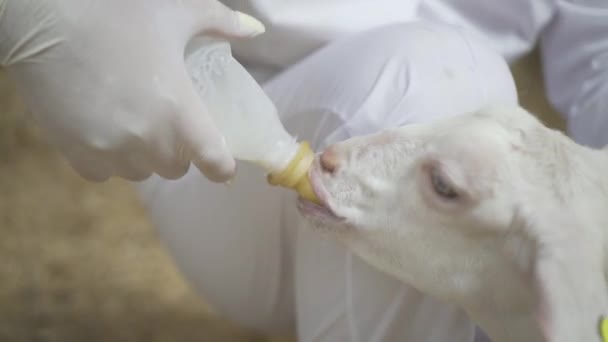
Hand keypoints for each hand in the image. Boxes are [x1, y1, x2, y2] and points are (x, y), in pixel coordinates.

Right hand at [0, 0, 264, 181]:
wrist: (46, 18)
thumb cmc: (118, 12)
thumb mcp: (177, 13)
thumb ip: (222, 22)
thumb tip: (257, 31)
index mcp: (180, 113)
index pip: (216, 164)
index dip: (222, 165)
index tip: (220, 161)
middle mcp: (148, 141)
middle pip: (176, 169)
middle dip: (179, 151)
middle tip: (170, 123)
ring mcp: (111, 151)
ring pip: (141, 172)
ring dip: (144, 156)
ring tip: (135, 123)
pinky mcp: (76, 153)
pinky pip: (104, 172)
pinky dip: (109, 158)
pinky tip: (104, 128)